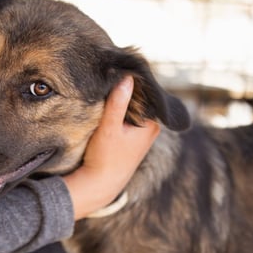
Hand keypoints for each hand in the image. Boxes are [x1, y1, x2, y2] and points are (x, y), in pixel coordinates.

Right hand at [61, 76, 160, 219]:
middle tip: (112, 70)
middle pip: (141, 99)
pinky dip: (121, 107)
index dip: (133, 80)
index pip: (146, 93)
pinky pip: (130, 115)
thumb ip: (118, 103)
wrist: (100, 185)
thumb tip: (127, 77)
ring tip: (109, 80)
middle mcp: (152, 128)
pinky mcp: (133, 137)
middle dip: (128, 87)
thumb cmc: (105, 159)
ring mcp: (143, 133)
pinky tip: (109, 99)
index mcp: (153, 124)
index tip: (118, 67)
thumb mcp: (109, 128)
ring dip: (124, 97)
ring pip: (134, 107)